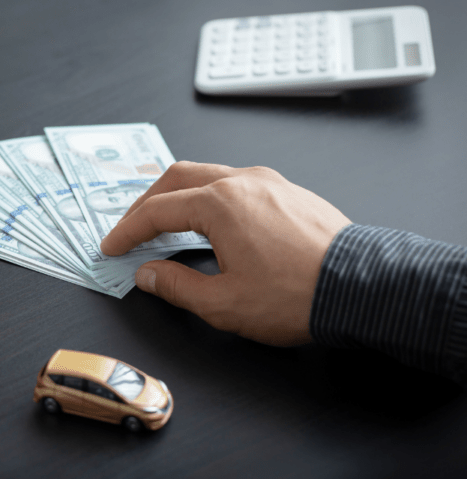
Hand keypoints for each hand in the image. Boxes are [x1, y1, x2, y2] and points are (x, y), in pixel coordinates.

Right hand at [100, 162, 350, 345]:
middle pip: (177, 177)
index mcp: (219, 203)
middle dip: (147, 201)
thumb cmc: (298, 296)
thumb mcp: (223, 303)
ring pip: (209, 175)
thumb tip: (149, 275)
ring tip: (167, 222)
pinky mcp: (291, 193)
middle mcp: (243, 181)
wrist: (366, 289)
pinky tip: (212, 224)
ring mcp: (270, 183)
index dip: (127, 230)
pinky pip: (238, 184)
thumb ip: (176, 286)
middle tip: (131, 227)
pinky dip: (211, 198)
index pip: (157, 210)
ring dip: (180, 196)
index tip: (113, 246)